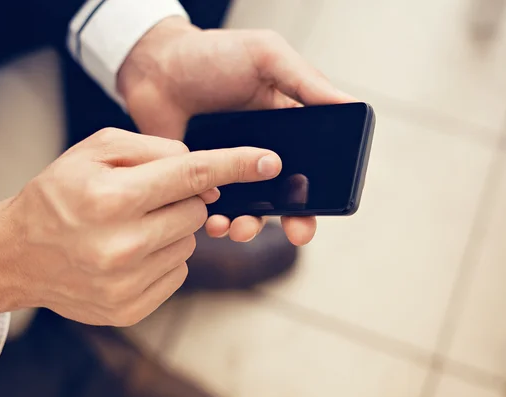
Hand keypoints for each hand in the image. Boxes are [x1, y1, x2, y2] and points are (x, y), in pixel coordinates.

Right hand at [0, 128, 280, 325]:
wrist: (18, 254)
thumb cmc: (56, 195)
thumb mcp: (93, 151)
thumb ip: (153, 150)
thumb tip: (204, 174)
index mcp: (110, 199)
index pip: (191, 176)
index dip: (236, 164)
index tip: (269, 161)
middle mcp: (121, 245)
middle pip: (196, 212)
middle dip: (183, 199)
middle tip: (146, 198)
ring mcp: (127, 283)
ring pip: (189, 242)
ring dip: (171, 229)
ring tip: (129, 226)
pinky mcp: (131, 307)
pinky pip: (178, 271)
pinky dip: (164, 256)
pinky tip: (130, 251)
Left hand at [118, 17, 355, 245]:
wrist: (155, 67)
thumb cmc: (211, 54)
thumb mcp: (265, 55)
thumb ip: (305, 80)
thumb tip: (350, 104)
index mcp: (288, 127)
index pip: (314, 165)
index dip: (323, 188)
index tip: (326, 205)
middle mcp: (262, 153)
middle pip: (289, 196)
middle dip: (296, 220)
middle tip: (298, 233)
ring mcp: (231, 169)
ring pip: (252, 210)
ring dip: (251, 226)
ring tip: (239, 228)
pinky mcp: (201, 180)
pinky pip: (214, 210)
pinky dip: (216, 222)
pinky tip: (212, 222)